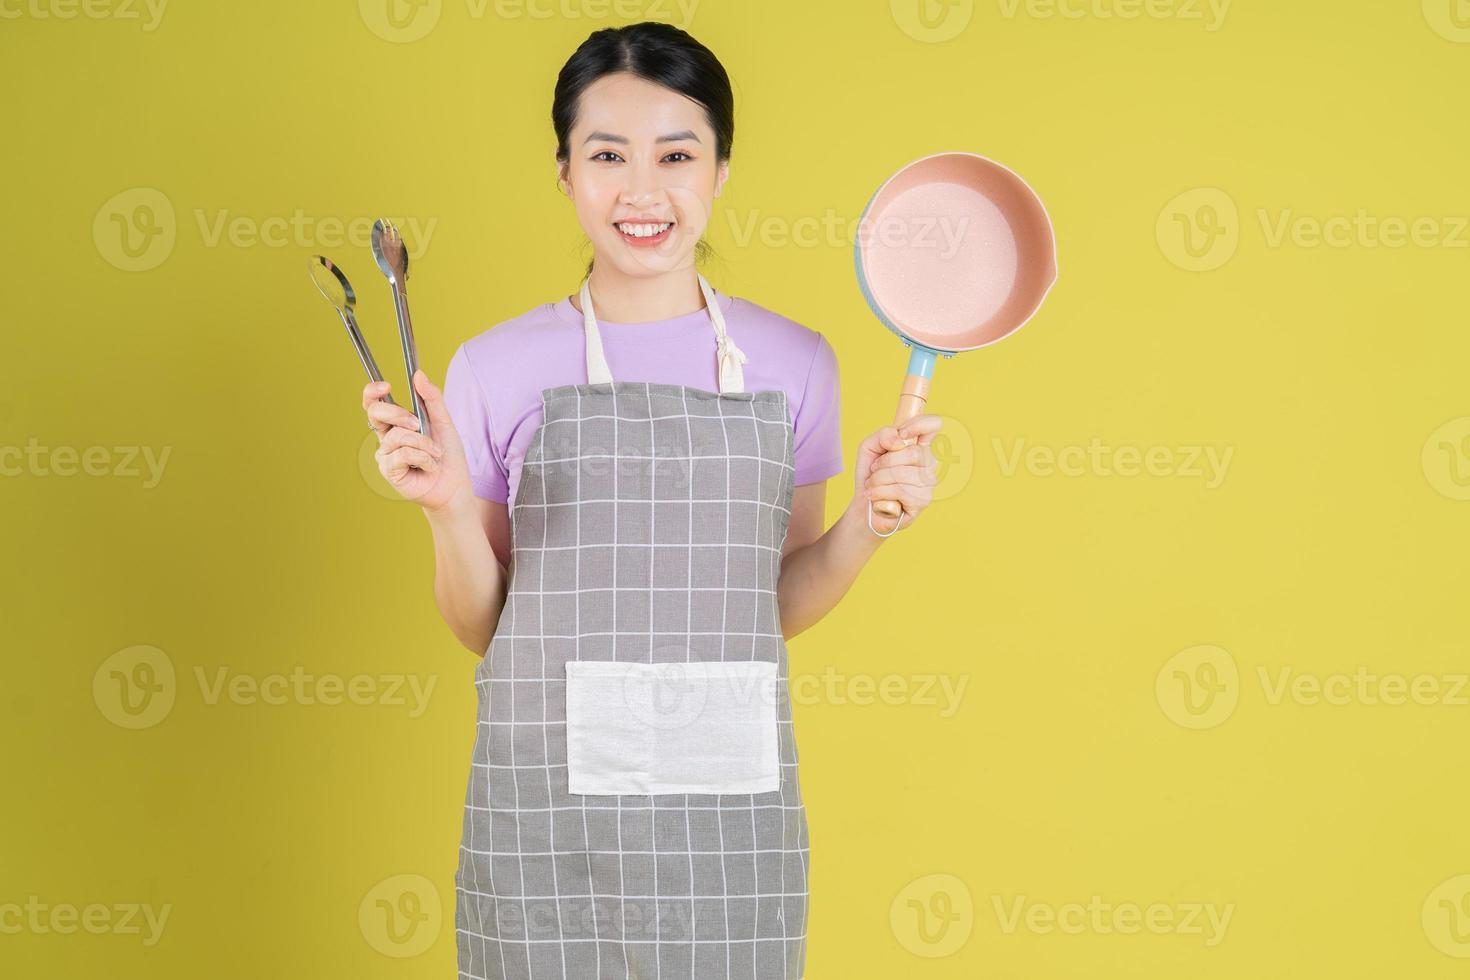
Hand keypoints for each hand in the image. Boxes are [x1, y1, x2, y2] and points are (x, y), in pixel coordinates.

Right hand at [364, 370, 471, 511]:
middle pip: (375, 413)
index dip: (373, 392)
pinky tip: (430, 466)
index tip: (386, 385)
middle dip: (398, 413)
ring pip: (397, 436)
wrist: (454, 485)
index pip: (374, 403)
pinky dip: (423, 458)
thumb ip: (432, 398)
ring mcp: (385, 455)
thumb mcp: (443, 422)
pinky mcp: (389, 471)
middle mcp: (386, 438)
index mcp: (396, 424)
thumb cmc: (448, 455)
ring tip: (435, 454)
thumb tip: (418, 374)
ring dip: (423, 443)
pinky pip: (403, 454)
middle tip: (418, 423)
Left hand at [848, 415, 942, 535]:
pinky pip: (900, 490)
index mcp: (919, 445)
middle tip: (874, 470)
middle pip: (913, 453)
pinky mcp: (922, 501)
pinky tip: (874, 496)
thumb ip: (883, 435)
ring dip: (878, 479)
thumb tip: (899, 439)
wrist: (863, 506)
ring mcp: (928, 483)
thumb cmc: (870, 475)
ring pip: (903, 473)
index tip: (902, 432)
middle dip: (885, 462)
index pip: (933, 425)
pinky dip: (880, 492)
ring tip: (871, 485)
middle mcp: (929, 463)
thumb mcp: (869, 448)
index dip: (920, 424)